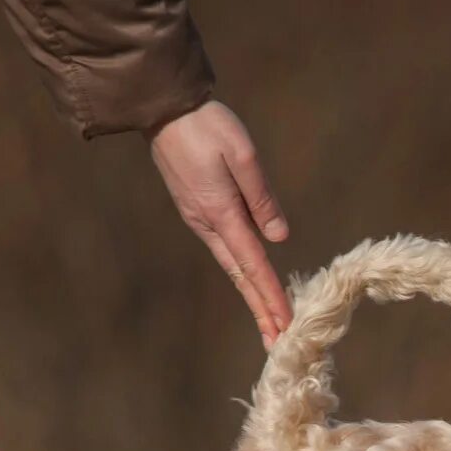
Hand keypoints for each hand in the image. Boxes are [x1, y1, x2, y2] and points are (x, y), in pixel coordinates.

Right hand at [147, 100, 290, 347]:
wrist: (165, 107)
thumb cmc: (206, 125)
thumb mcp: (243, 156)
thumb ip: (261, 198)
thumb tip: (278, 238)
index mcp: (221, 214)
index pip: (254, 266)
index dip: (271, 298)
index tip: (285, 327)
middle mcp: (208, 224)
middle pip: (241, 275)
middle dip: (261, 310)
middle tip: (277, 343)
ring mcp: (200, 218)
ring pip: (232, 265)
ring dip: (252, 294)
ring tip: (269, 322)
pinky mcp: (198, 210)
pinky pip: (225, 249)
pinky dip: (241, 271)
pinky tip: (251, 281)